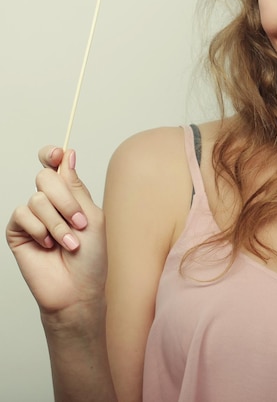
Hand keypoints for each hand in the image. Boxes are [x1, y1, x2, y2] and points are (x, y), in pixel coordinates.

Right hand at [6, 147, 106, 319]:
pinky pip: (22, 215)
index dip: (52, 154)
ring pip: (37, 199)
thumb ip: (76, 187)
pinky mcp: (18, 231)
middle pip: (46, 177)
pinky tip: (48, 246)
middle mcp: (50, 202)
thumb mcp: (91, 215)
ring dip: (58, 222)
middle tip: (78, 222)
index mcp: (70, 195)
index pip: (54, 165)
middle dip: (65, 200)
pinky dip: (40, 230)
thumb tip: (68, 154)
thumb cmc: (91, 256)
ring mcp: (33, 217)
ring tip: (69, 242)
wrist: (77, 289)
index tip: (57, 154)